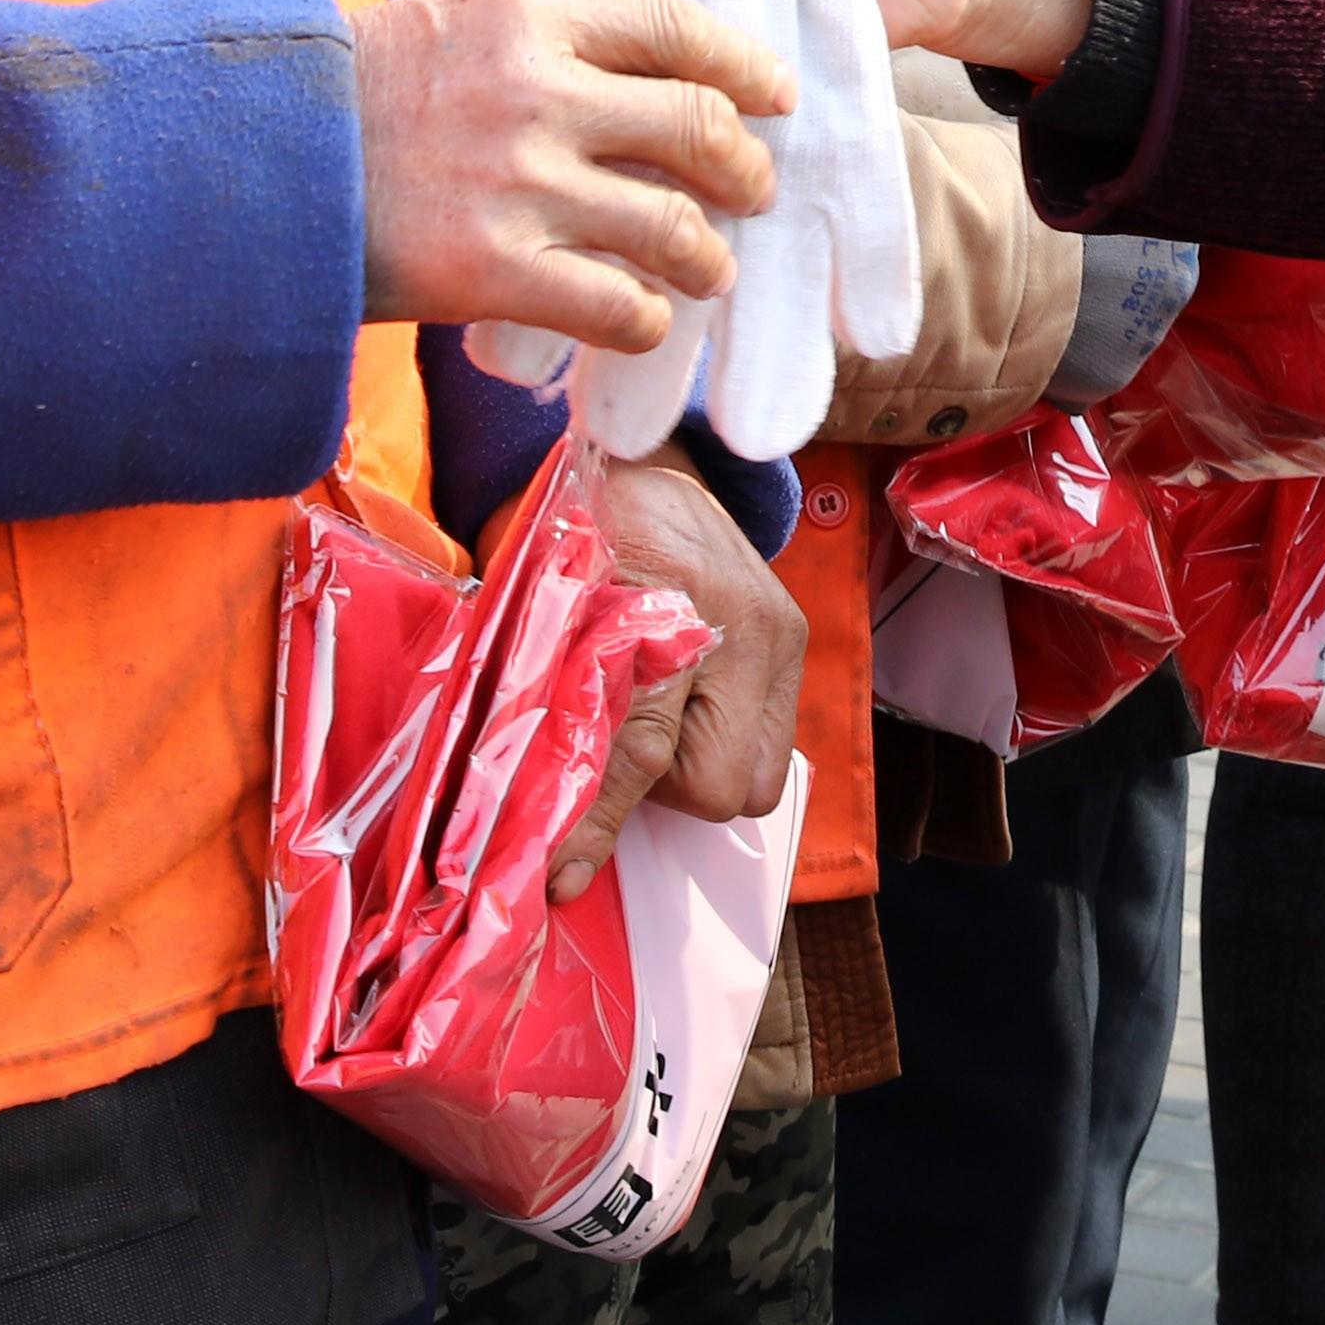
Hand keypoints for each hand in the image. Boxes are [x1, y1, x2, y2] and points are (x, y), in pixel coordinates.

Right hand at [353, 0, 783, 343]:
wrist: (252, 164)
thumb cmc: (355, 95)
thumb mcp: (455, 21)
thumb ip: (547, 35)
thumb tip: (639, 60)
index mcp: (530, 16)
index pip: (678, 28)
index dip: (746, 65)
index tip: (774, 95)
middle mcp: (539, 93)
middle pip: (697, 125)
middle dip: (746, 167)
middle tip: (753, 190)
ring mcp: (520, 185)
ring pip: (674, 226)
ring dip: (707, 257)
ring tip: (707, 269)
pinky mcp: (495, 271)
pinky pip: (618, 306)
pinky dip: (647, 318)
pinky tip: (642, 318)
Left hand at [553, 449, 811, 898]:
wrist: (646, 450)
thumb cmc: (577, 521)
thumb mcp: (547, 596)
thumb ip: (549, 688)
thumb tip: (528, 803)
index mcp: (674, 600)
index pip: (640, 749)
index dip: (594, 821)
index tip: (560, 874)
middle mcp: (746, 623)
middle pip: (721, 785)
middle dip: (664, 791)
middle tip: (622, 749)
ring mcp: (782, 632)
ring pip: (757, 779)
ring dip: (698, 774)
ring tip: (659, 725)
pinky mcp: (795, 638)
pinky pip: (772, 743)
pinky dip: (726, 746)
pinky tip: (691, 715)